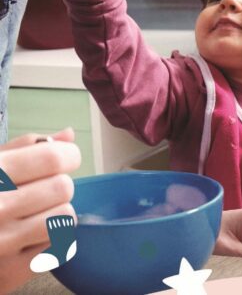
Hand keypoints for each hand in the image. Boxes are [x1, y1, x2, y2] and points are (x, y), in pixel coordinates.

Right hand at [0, 129, 80, 292]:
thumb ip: (25, 147)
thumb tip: (67, 135)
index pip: (54, 157)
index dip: (67, 155)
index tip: (61, 160)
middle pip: (64, 188)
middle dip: (57, 186)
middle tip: (38, 192)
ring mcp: (0, 245)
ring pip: (65, 217)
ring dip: (56, 213)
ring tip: (33, 214)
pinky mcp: (8, 274)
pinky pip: (56, 247)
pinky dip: (46, 240)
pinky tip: (24, 237)